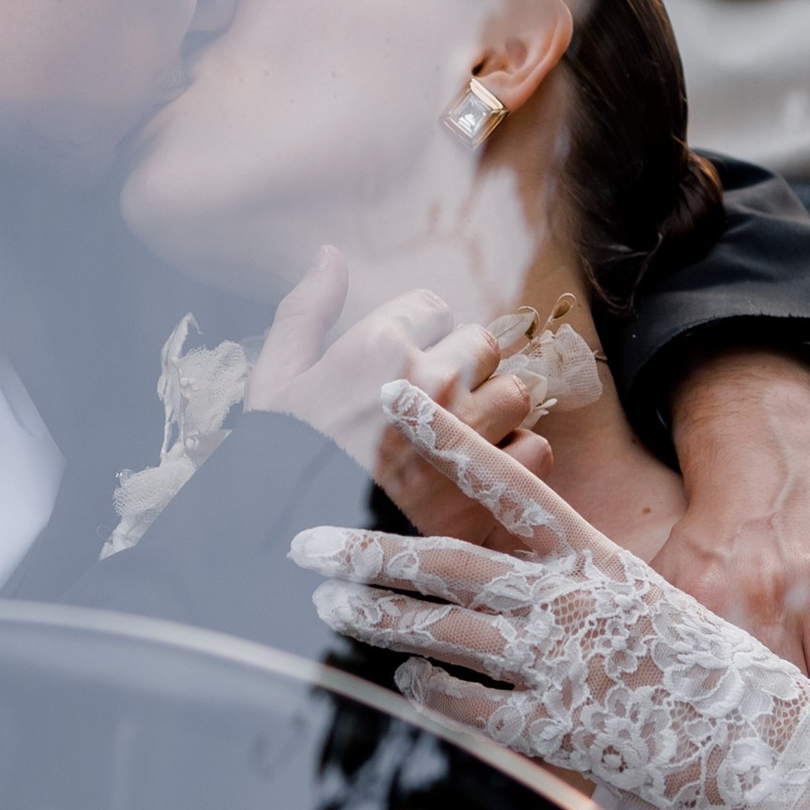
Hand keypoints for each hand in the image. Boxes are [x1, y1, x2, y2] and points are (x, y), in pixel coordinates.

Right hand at [246, 251, 553, 492]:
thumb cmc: (280, 465)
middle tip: (429, 409)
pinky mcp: (489, 488)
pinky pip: (535, 449)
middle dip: (462, 370)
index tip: (396, 372)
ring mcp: (465, 436)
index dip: (417, 338)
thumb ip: (305, 311)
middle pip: (482, 345)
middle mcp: (431, 382)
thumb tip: (329, 254)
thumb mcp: (273, 383)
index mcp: (379, 347)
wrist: (294, 554)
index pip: (434, 307)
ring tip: (456, 441)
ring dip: (493, 413)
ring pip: (515, 393)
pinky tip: (476, 474)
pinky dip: (514, 461)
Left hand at [290, 391, 809, 809]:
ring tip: (326, 605)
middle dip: (369, 551)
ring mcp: (561, 666)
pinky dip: (429, 690)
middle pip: (449, 563)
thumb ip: (575, 582)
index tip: (388, 394)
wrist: (767, 747)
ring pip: (445, 631)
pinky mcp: (559, 730)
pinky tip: (400, 680)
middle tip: (305, 542)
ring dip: (378, 618)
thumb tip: (513, 568)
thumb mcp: (644, 600)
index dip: (442, 436)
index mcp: (594, 557)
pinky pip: (472, 705)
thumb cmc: (704, 669)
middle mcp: (571, 603)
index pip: (505, 482)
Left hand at [661, 347, 809, 734]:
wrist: (766, 450)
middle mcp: (767, 598)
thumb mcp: (669, 575)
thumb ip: (665, 638)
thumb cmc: (717, 531)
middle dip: (804, 772)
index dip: (745, 764)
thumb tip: (633, 711)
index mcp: (709, 604)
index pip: (729, 706)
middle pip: (794, 712)